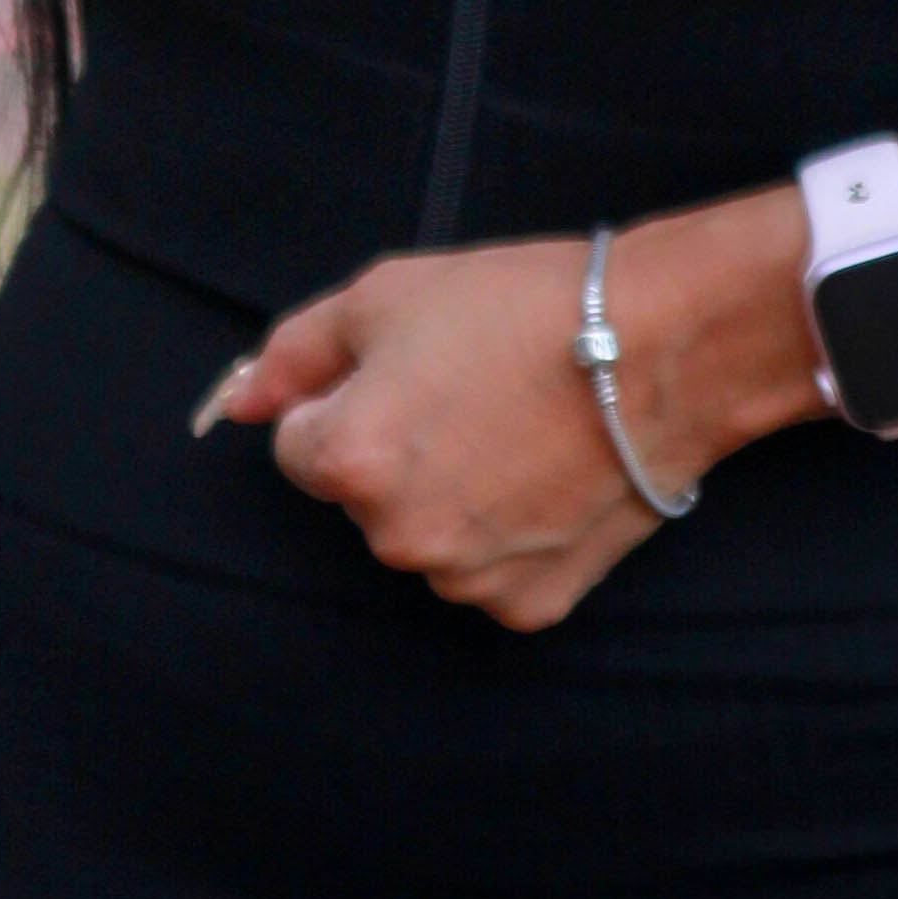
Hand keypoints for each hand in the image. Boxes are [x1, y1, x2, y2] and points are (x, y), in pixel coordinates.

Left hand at [197, 237, 684, 629]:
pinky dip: (510, 535)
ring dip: (452, 497)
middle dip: (398, 452)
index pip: (300, 445)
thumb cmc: (524, 307)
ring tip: (518, 430)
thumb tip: (234, 401)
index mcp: (350, 461)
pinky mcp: (531, 604)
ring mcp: (466, 580)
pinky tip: (549, 476)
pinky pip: (490, 573)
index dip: (350, 399)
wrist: (663, 345)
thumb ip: (295, 352)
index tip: (411, 371)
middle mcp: (398, 537)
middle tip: (472, 392)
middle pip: (364, 497)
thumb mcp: (387, 294)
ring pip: (427, 538)